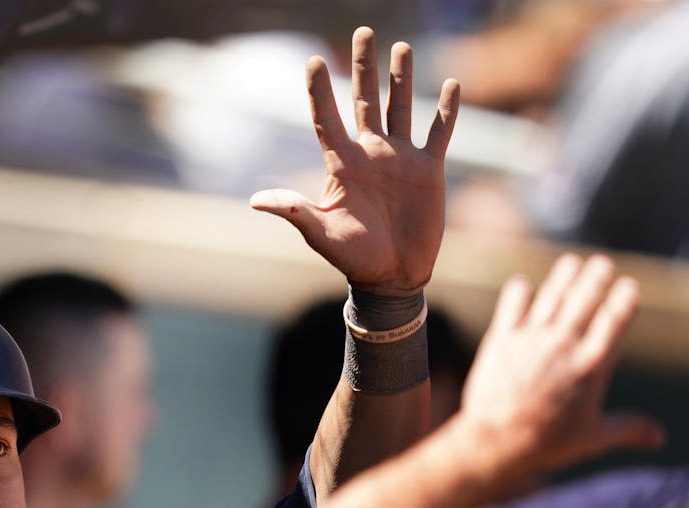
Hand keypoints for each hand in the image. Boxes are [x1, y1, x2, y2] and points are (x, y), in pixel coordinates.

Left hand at [251, 26, 459, 295]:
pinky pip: (440, 133)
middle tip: (364, 31)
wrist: (392, 276)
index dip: (320, 91)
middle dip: (364, 67)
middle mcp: (370, 153)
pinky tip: (452, 85)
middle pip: (366, 100)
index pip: (327, 119)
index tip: (312, 61)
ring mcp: (400, 159)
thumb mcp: (321, 234)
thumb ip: (294, 212)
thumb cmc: (353, 258)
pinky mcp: (428, 170)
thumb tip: (256, 200)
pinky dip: (447, 111)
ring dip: (402, 78)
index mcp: (343, 165)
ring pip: (401, 107)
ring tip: (401, 47)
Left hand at [457, 253, 662, 473]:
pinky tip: (523, 284)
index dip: (624, 299)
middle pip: (585, 299)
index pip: (615, 320)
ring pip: (551, 297)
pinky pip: (511, 306)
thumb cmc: (546, 443)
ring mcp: (531, 340)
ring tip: (572, 263)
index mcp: (592, 366)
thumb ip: (628, 428)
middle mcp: (564, 346)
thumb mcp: (592, 438)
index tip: (629, 286)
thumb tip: (659, 436)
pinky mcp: (501, 340)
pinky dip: (518, 292)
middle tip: (601, 264)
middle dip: (595, 277)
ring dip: (563, 277)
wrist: (494, 443)